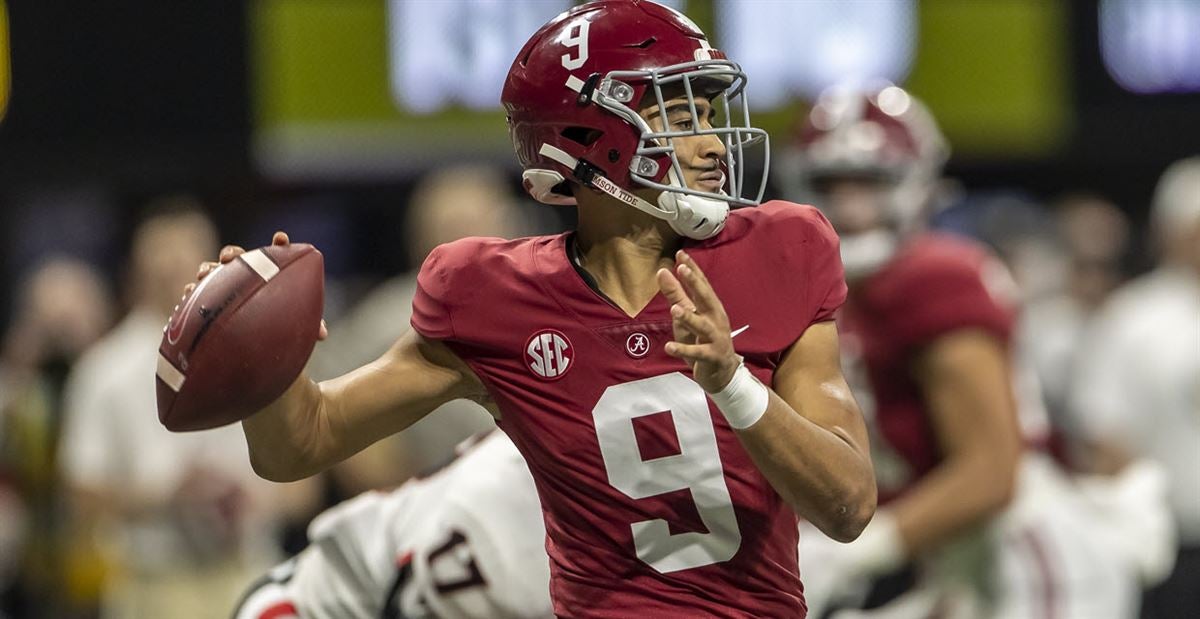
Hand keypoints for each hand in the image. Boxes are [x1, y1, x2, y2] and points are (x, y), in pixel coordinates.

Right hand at [184, 231, 327, 339]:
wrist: (252, 344)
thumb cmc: (277, 327)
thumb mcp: (293, 325)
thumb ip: (308, 325)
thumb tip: (322, 334)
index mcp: (267, 275)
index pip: (274, 255)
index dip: (279, 245)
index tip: (281, 238)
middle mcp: (243, 276)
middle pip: (236, 256)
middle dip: (232, 253)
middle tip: (230, 258)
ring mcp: (222, 286)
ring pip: (212, 270)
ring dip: (208, 269)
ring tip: (204, 275)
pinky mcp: (206, 302)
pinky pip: (195, 294)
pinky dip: (192, 291)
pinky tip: (188, 294)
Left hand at [656, 250, 739, 392]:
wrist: (723, 373)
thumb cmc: (703, 340)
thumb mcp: (688, 316)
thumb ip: (676, 294)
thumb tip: (663, 271)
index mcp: (711, 307)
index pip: (702, 284)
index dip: (692, 269)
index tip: (681, 254)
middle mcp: (716, 319)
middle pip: (706, 299)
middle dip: (696, 284)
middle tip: (682, 270)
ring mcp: (715, 337)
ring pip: (702, 325)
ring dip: (689, 317)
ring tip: (674, 309)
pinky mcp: (711, 356)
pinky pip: (697, 352)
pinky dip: (684, 349)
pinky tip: (669, 347)